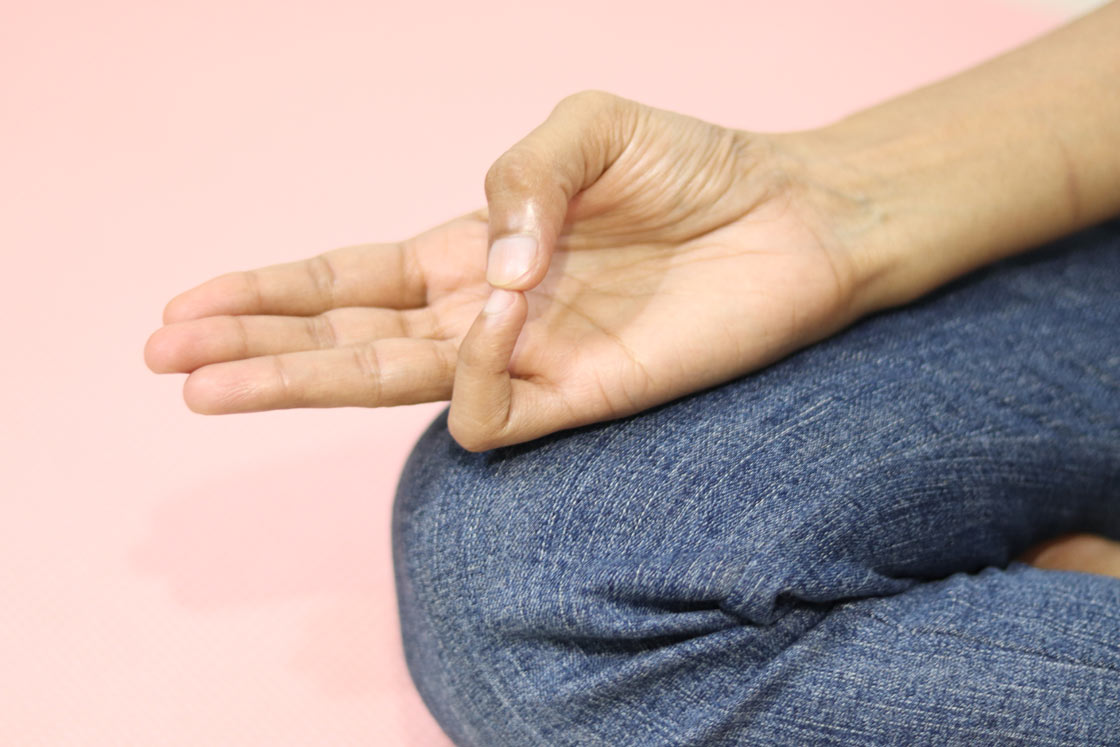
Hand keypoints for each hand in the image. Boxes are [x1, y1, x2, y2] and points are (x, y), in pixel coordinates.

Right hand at [145, 90, 865, 449]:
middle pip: (345, 341)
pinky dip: (468, 371)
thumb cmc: (692, 168)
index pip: (348, 279)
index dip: (266, 292)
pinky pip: (486, 411)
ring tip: (219, 378)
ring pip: (390, 386)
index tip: (184, 308)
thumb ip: (516, 179)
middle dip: (253, 351)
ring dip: (306, 376)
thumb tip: (481, 270)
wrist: (794, 218)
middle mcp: (484, 312)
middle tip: (167, 363)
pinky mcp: (578, 400)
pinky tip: (488, 327)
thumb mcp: (584, 130)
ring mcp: (526, 361)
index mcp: (472, 249)